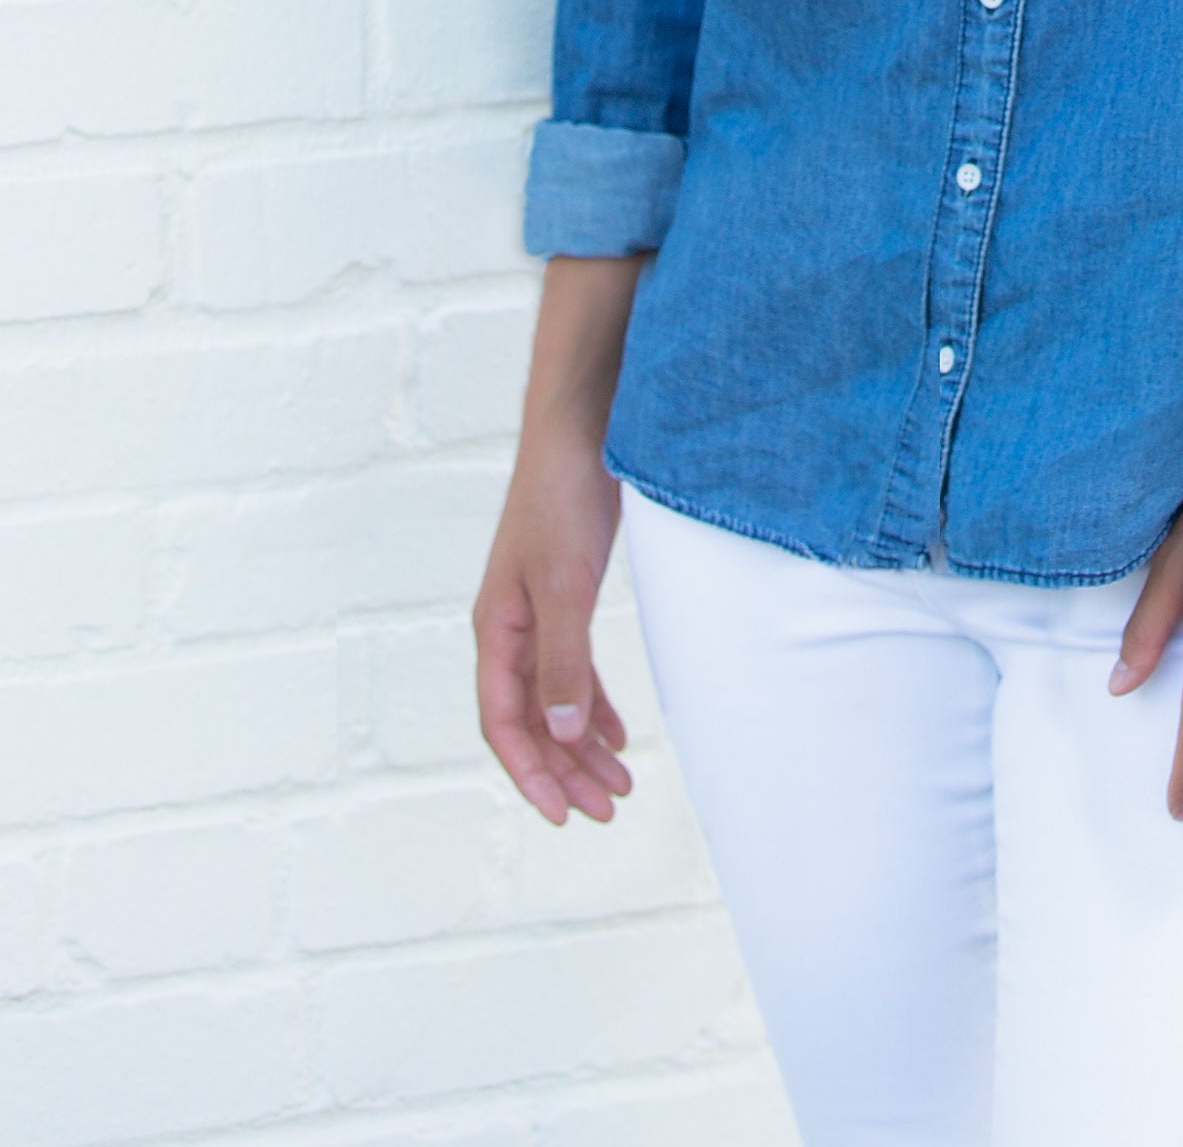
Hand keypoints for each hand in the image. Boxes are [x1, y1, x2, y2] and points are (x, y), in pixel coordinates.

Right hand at [473, 424, 634, 825]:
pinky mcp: (565, 597)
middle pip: (531, 721)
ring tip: (620, 783)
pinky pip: (573, 670)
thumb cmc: (562, 500)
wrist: (579, 433)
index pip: (505, 723)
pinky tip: (616, 731)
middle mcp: (510, 630)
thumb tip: (566, 732)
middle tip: (607, 810)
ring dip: (582, 743)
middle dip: (565, 770)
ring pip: (555, 699)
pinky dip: (593, 704)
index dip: (531, 773)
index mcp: (496, 631)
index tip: (564, 815)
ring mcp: (537, 614)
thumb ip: (564, 660)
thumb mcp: (566, 586)